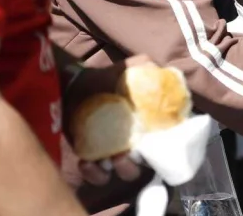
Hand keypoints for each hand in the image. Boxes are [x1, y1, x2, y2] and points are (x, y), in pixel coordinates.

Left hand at [63, 55, 152, 185]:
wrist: (74, 85)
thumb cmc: (105, 78)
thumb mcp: (129, 68)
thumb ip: (147, 67)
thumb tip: (167, 74)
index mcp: (148, 124)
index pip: (165, 142)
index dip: (164, 148)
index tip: (153, 143)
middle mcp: (135, 141)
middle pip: (144, 165)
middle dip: (135, 165)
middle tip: (124, 155)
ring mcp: (114, 152)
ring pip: (124, 173)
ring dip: (119, 170)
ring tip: (108, 160)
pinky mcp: (93, 158)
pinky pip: (99, 175)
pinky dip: (93, 174)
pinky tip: (85, 162)